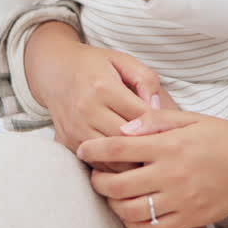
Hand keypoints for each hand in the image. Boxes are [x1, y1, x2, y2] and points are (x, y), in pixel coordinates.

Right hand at [25, 25, 162, 164]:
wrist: (54, 71)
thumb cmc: (94, 65)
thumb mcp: (123, 61)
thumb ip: (146, 80)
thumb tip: (158, 108)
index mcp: (103, 88)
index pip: (140, 117)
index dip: (160, 127)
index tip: (172, 132)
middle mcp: (86, 110)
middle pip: (126, 142)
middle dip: (148, 148)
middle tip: (165, 151)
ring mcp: (74, 129)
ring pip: (111, 159)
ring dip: (131, 162)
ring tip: (147, 158)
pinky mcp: (67, 142)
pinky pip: (96, 164)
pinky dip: (113, 166)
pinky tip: (126, 159)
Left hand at [76, 110, 227, 227]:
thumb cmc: (223, 138)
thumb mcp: (191, 118)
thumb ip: (155, 120)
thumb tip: (123, 127)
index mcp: (170, 145)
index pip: (119, 147)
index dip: (94, 149)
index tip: (83, 149)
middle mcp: (172, 174)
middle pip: (117, 183)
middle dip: (98, 179)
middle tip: (97, 174)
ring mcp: (180, 200)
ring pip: (130, 210)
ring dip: (114, 202)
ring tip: (114, 193)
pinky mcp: (189, 219)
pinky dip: (135, 224)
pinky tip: (133, 212)